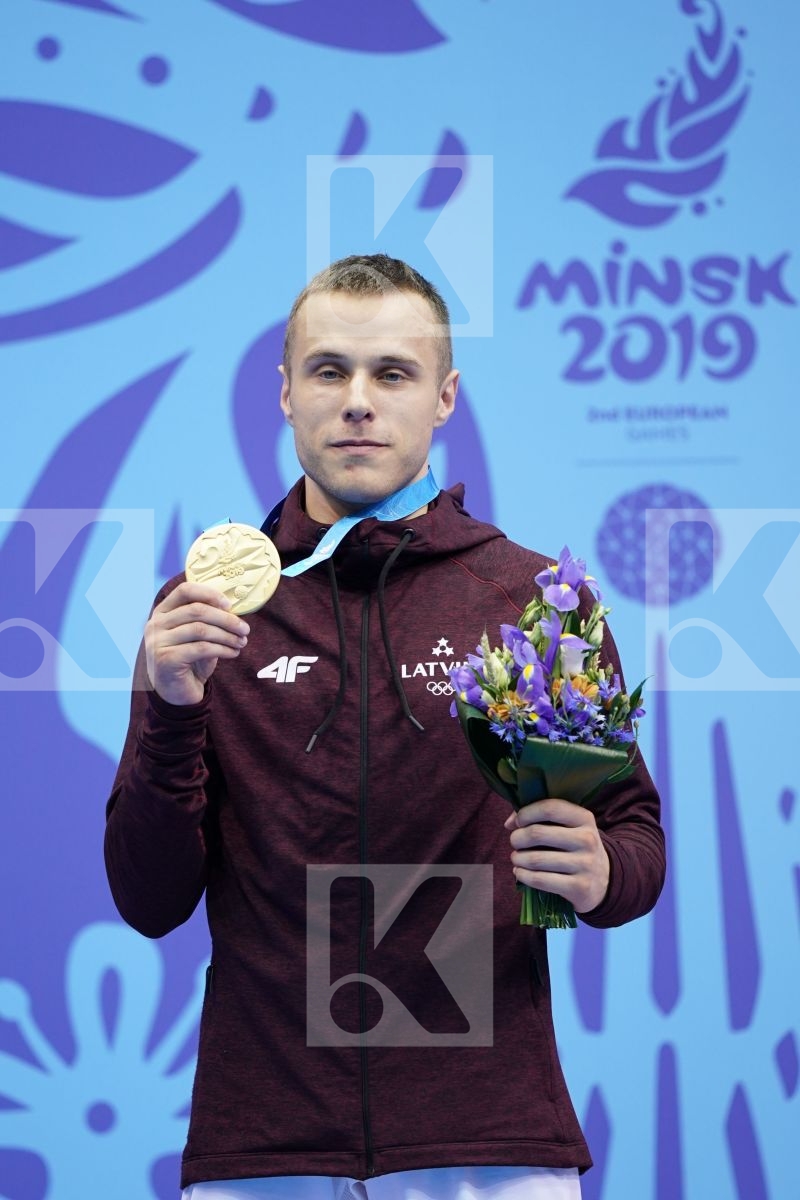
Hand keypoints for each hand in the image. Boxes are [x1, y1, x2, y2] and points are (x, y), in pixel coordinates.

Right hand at [144, 582, 249, 705]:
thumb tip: (232, 609)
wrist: (176, 693)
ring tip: (241, 642)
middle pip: (197, 610)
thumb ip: (207, 620)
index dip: (209, 593)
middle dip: (226, 619)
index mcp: (163, 612)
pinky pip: (201, 648)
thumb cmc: (190, 661)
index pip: (185, 590)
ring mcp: (158, 641)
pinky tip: (233, 653)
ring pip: (201, 630)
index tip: (229, 605)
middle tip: (245, 629)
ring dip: (227, 636)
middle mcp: (156, 624)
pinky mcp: (166, 659)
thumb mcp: (197, 636)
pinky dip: (222, 649)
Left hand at [505, 799, 609, 913]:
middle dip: (517, 838)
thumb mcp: (569, 827)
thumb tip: (510, 823)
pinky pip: (540, 880)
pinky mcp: (579, 887)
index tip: (518, 821)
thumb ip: (541, 818)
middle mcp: (587, 839)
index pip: (550, 808)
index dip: (527, 813)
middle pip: (537, 833)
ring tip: (516, 858)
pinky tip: (520, 872)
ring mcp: (585, 864)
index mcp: (584, 818)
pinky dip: (523, 875)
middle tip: (515, 842)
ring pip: (535, 859)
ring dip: (518, 858)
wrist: (605, 881)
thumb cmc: (576, 847)